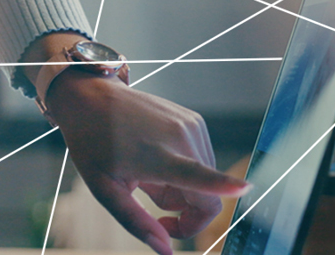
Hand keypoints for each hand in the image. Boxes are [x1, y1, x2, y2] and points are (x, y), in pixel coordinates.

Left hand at [46, 74, 249, 254]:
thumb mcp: (104, 189)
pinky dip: (183, 168)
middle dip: (181, 210)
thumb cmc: (93, 143)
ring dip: (181, 189)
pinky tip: (155, 154)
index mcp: (157, 156)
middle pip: (207, 198)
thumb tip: (166, 252)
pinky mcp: (194, 120)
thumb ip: (136, 222)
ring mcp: (191, 125)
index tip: (245, 188)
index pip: (199, 175)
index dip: (224, 186)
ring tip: (146, 172)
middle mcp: (181, 137)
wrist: (90, 96)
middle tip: (145, 196)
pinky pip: (201, 161)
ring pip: (206, 181)